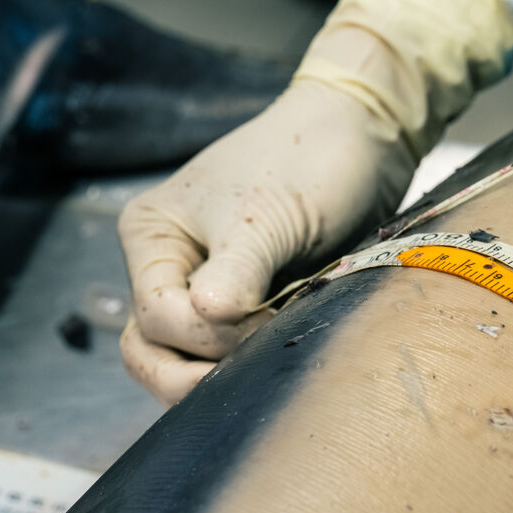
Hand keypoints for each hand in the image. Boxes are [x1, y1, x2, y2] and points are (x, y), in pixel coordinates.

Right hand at [118, 78, 413, 403]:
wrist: (361, 136)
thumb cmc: (309, 159)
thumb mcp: (268, 217)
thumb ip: (237, 272)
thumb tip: (208, 317)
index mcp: (153, 236)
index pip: (157, 315)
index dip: (207, 333)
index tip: (265, 317)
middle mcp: (167, 265)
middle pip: (151, 349)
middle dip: (192, 374)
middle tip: (250, 376)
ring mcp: (204, 286)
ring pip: (184, 359)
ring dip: (219, 374)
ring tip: (267, 366)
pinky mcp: (246, 302)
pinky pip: (228, 350)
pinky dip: (247, 361)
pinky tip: (280, 356)